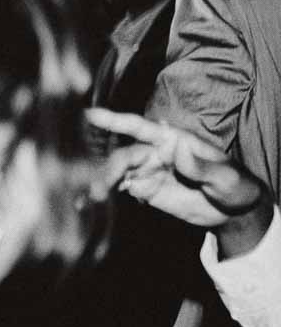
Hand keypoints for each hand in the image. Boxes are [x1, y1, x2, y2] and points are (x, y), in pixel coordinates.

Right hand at [87, 107, 267, 227]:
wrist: (234, 211)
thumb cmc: (235, 185)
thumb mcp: (225, 176)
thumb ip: (200, 165)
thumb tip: (176, 149)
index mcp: (174, 140)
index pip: (141, 128)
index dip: (115, 121)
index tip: (91, 116)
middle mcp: (156, 152)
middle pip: (124, 156)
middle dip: (109, 169)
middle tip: (99, 187)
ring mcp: (148, 171)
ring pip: (118, 172)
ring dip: (102, 182)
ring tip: (91, 197)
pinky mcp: (144, 190)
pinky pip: (120, 188)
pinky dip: (105, 193)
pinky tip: (91, 201)